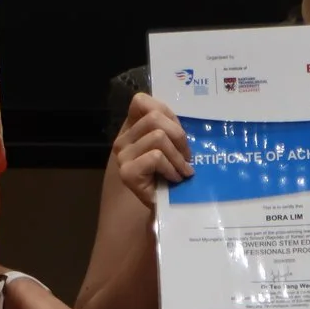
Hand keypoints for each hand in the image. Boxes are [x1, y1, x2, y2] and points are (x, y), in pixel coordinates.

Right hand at [111, 93, 191, 212]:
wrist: (166, 207)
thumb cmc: (171, 175)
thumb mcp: (173, 145)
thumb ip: (170, 127)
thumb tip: (179, 118)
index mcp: (132, 129)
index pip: (141, 101)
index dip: (165, 111)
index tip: (178, 130)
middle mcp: (122, 140)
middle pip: (154, 118)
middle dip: (178, 136)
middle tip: (187, 156)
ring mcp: (122, 156)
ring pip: (158, 137)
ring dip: (178, 156)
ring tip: (182, 170)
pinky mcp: (127, 173)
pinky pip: (156, 157)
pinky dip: (172, 168)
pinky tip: (175, 179)